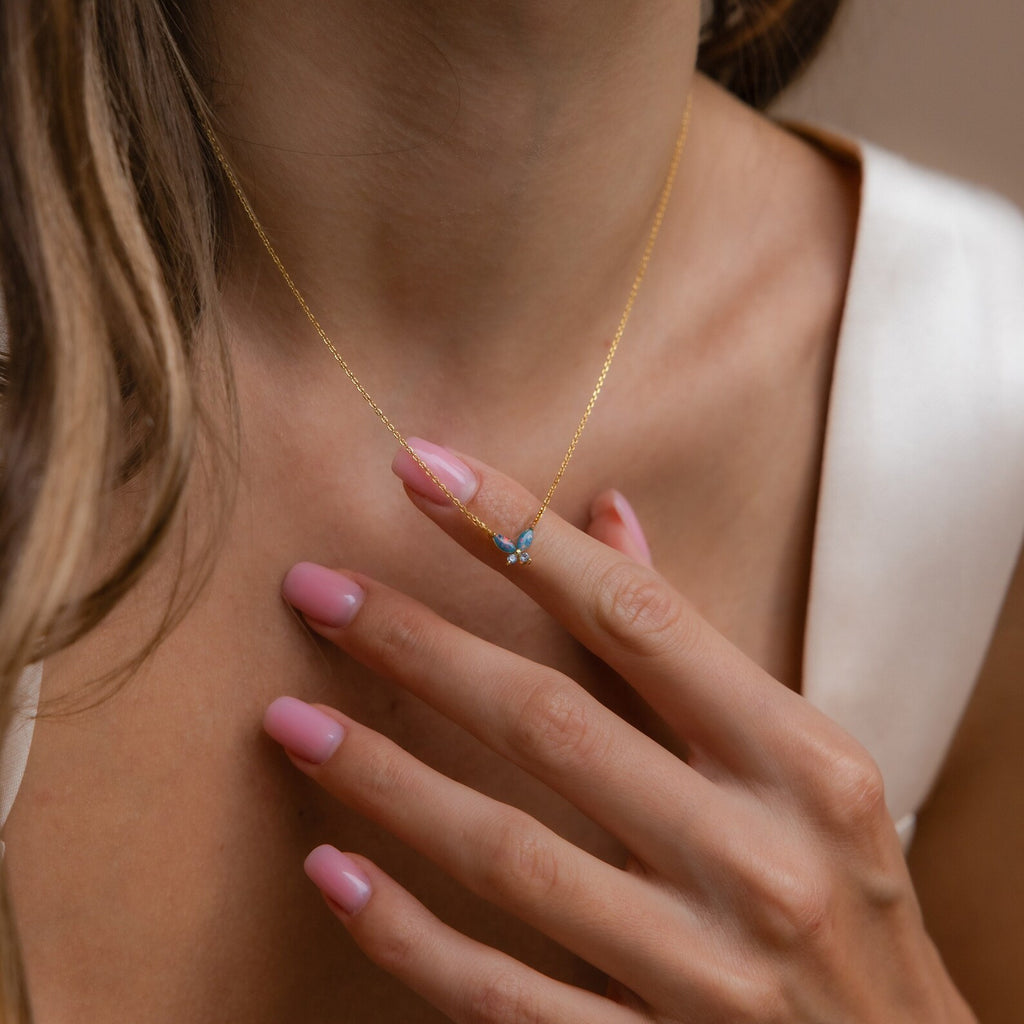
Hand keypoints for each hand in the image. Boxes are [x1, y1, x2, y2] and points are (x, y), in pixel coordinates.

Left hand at [263, 439, 973, 1022]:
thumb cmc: (845, 895)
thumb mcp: (806, 765)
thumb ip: (693, 644)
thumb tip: (609, 514)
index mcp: (802, 761)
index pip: (635, 615)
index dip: (518, 534)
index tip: (421, 469)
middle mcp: (759, 858)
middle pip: (549, 723)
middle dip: (417, 644)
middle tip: (313, 589)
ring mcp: (705, 972)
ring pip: (507, 856)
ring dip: (382, 778)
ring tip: (289, 720)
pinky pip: (500, 997)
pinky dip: (405, 933)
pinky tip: (331, 870)